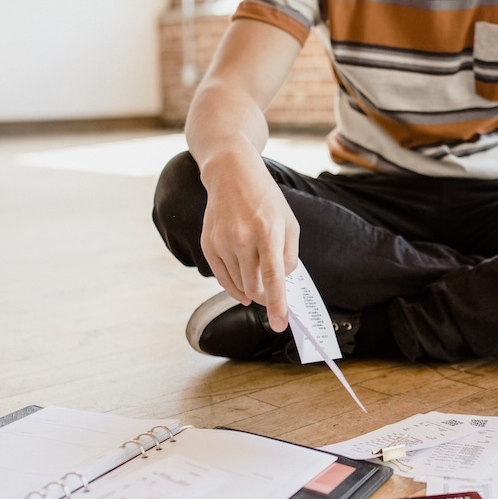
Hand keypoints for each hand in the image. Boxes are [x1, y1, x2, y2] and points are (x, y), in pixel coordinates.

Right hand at [199, 156, 299, 331]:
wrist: (231, 175)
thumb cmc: (265, 199)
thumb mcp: (289, 222)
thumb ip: (289, 255)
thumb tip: (283, 281)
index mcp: (267, 232)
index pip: (272, 277)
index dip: (276, 304)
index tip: (279, 324)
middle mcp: (242, 238)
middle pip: (254, 286)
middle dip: (265, 298)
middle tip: (272, 296)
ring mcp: (222, 241)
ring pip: (238, 285)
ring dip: (250, 290)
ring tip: (257, 278)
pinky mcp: (208, 244)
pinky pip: (221, 278)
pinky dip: (233, 286)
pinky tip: (242, 286)